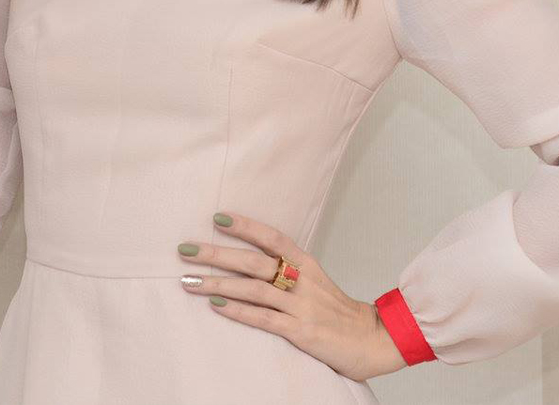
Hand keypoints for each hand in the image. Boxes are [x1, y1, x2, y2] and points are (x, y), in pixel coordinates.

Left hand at [177, 211, 407, 382]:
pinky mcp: (301, 331)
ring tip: (189, 281)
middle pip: (253, 261)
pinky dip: (238, 310)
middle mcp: (302, 279)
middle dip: (216, 254)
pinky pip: (264, 318)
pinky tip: (216, 306)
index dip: (245, 226)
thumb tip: (253, 258)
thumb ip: (288, 268)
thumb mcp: (316, 280)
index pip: (272, 237)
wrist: (373, 339)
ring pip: (253, 289)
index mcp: (306, 263)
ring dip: (218, 284)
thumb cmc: (337, 310)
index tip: (217, 217)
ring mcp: (301, 305)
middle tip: (185, 249)